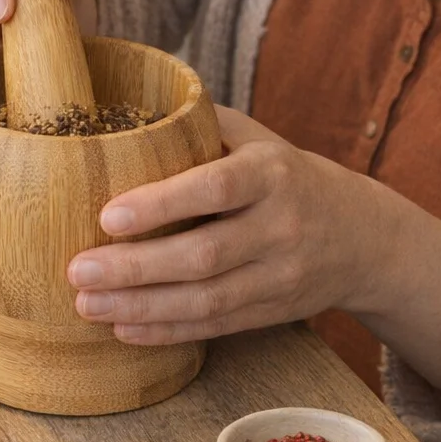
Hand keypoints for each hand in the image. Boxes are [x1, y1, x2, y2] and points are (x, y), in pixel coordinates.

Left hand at [66, 106, 388, 344]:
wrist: (363, 235)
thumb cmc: (290, 176)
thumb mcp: (260, 139)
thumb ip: (204, 125)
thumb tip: (130, 110)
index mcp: (272, 174)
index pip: (216, 189)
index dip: (162, 204)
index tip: (106, 216)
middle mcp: (280, 226)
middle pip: (204, 256)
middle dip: (135, 268)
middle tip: (76, 271)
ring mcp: (280, 275)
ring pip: (207, 301)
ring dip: (141, 306)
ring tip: (86, 305)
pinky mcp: (273, 311)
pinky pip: (216, 327)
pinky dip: (167, 331)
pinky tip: (125, 328)